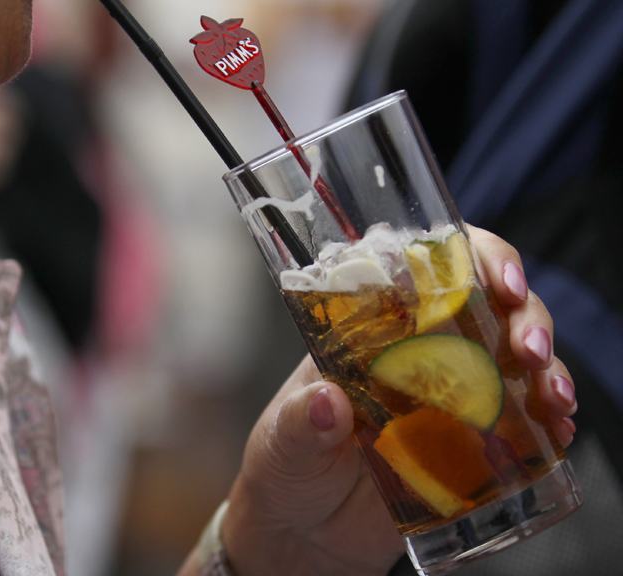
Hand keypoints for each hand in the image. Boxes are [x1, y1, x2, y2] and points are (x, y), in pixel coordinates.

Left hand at [216, 226, 577, 575]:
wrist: (302, 533)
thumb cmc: (285, 468)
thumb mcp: (284, 441)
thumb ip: (301, 423)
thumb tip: (328, 403)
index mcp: (367, 330)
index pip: (423, 268)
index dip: (468, 257)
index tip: (494, 277)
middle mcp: (415, 351)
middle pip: (487, 304)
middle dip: (523, 313)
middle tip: (529, 348)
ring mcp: (448, 394)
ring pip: (514, 354)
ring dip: (546, 364)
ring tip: (552, 395)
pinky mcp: (468, 441)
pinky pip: (523, 416)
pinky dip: (550, 416)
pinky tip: (558, 428)